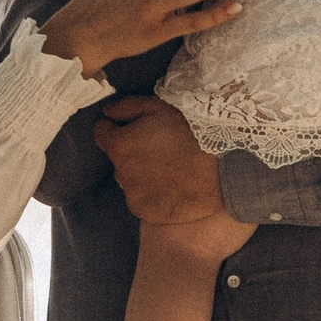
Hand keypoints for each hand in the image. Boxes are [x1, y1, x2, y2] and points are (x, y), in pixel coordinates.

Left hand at [93, 95, 226, 224]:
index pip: (101, 133)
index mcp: (119, 145)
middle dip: (130, 151)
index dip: (115, 127)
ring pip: (129, 179)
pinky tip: (171, 184)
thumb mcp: (158, 107)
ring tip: (169, 166)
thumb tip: (106, 113)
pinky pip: (141, 199)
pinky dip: (151, 193)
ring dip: (140, 172)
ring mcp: (132, 195)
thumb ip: (125, 107)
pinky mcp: (145, 212)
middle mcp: (120, 173)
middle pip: (117, 158)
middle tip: (159, 146)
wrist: (220, 169)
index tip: (134, 127)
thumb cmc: (191, 133)